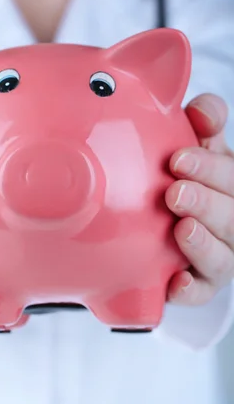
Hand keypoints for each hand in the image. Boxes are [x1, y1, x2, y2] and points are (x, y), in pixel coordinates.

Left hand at [165, 93, 233, 304]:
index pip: (231, 177)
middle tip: (175, 193)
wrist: (176, 225)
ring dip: (202, 244)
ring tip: (182, 229)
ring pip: (222, 257)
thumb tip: (204, 110)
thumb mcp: (199, 150)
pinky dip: (190, 290)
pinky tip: (177, 283)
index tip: (178, 159)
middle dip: (206, 203)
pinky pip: (200, 293)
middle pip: (231, 217)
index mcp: (231, 187)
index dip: (211, 167)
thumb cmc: (191, 181)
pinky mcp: (201, 285)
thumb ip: (203, 126)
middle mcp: (233, 223)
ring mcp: (220, 257)